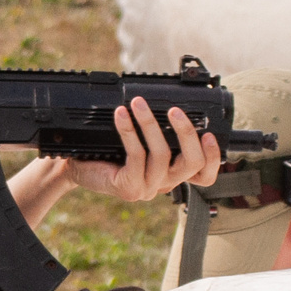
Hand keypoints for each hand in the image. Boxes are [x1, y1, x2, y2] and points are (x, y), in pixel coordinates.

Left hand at [59, 99, 223, 201]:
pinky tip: (121, 115)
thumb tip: (173, 101)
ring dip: (150, 124)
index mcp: (172, 173)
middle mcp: (164, 183)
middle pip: (192, 164)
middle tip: (175, 110)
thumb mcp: (140, 140)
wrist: (76, 168)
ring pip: (162, 155)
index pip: (204, 175)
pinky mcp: (130, 187)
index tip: (209, 134)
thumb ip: (159, 131)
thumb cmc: (108, 151)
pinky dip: (129, 130)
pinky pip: (136, 155)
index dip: (213, 158)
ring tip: (138, 103)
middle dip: (187, 133)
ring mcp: (148, 188)